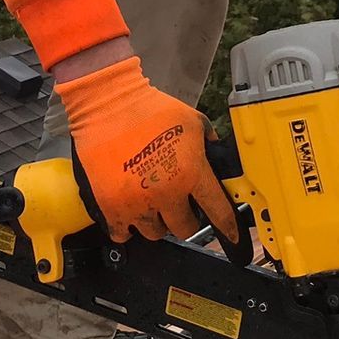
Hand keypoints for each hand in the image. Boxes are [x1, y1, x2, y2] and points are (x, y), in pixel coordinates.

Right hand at [56, 56, 240, 243]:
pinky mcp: (111, 206)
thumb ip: (209, 139)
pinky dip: (126, 226)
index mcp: (191, 173)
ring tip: (150, 203)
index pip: (218, 212)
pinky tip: (129, 210)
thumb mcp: (192, 119)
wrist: (108, 103)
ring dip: (155, 221)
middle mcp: (167, 193)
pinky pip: (123, 234)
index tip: (230, 235)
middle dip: (184, 218)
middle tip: (176, 204)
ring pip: (155, 233)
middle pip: (185, 228)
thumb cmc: (149, 108)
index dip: (227, 226)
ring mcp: (138, 203)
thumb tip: (216, 150)